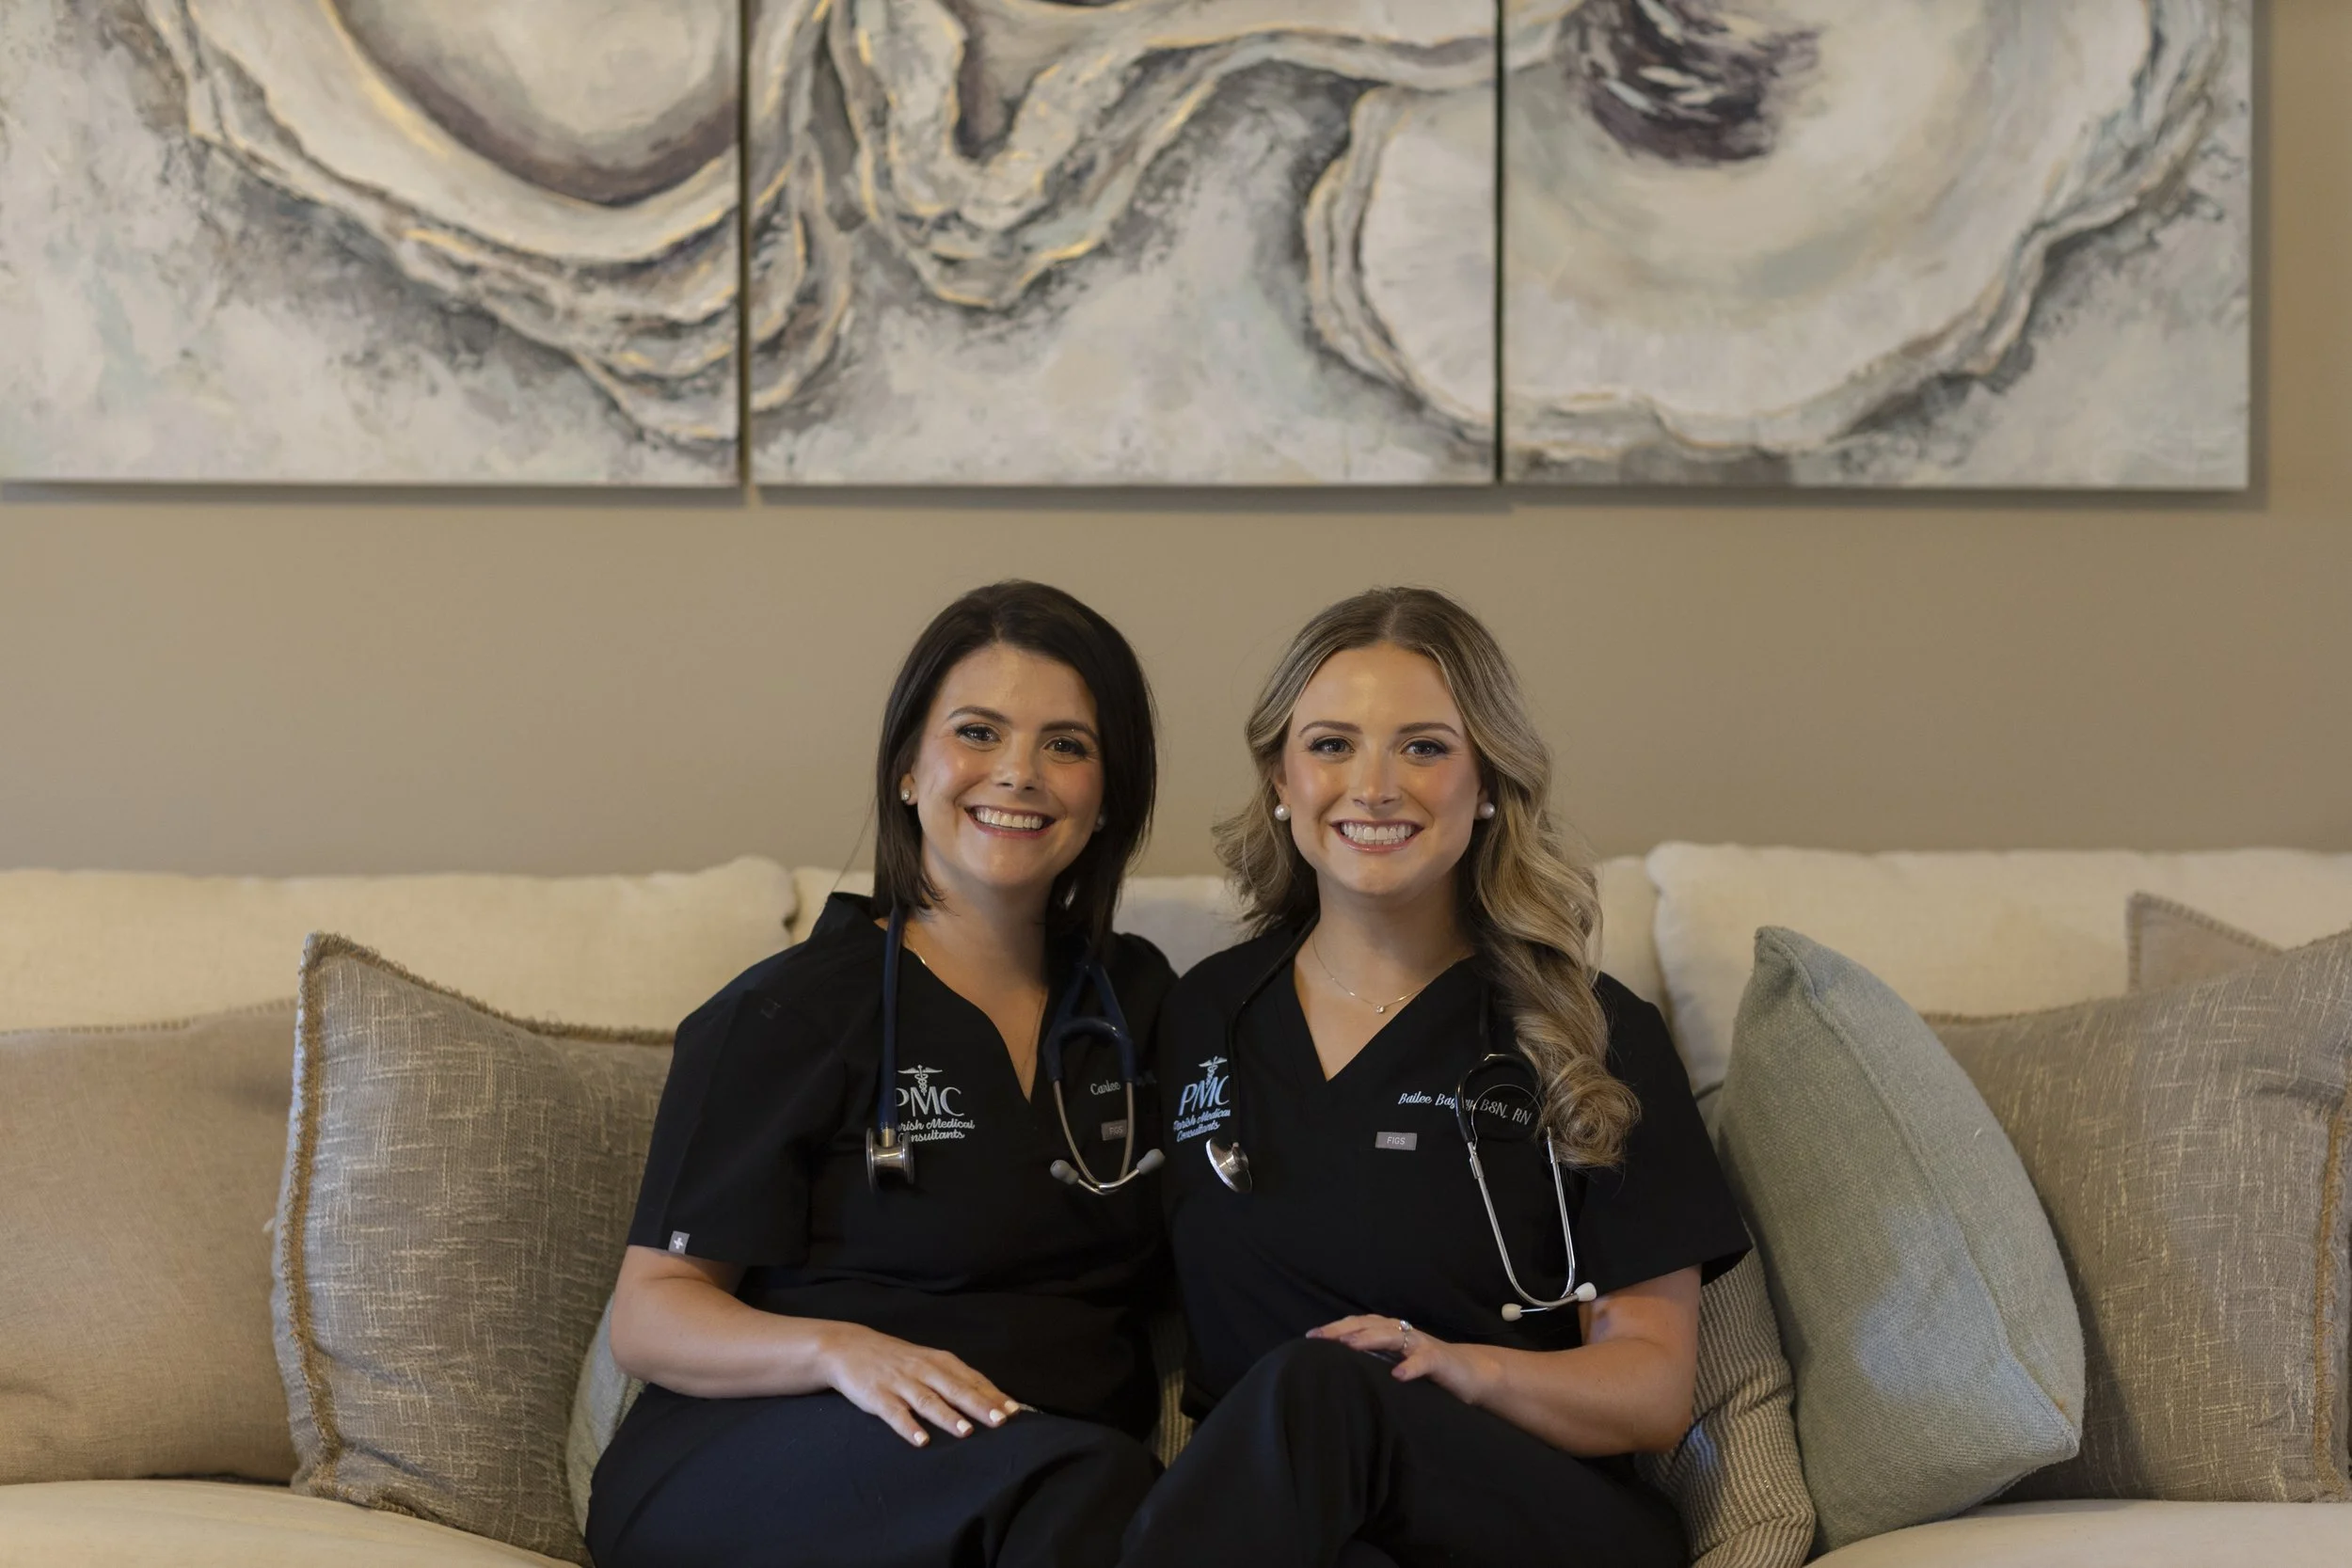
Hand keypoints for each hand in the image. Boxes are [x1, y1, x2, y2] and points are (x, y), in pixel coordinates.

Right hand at [813, 1323, 1022, 1446]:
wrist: (850, 1346)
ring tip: (967, 1431)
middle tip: (1001, 1420)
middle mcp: (924, 1370)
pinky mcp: (878, 1396)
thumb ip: (956, 1379)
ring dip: (948, 1416)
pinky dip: (908, 1426)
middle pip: (955, 1389)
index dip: (993, 1395)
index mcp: (939, 1362)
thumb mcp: (929, 1361)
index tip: (1015, 1411)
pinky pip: (895, 1413)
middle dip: (979, 1404)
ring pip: (928, 1400)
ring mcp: (901, 1383)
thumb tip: (992, 1399)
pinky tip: (921, 1440)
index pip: (972, 1379)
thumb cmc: (899, 1359)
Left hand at [1307, 1315, 1504, 1408]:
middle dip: (1342, 1330)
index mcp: (1390, 1332)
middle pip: (1368, 1324)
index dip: (1334, 1329)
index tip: (1309, 1337)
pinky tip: (1398, 1375)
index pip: (1357, 1325)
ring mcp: (1422, 1344)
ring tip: (1349, 1345)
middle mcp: (1404, 1332)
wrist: (1472, 1374)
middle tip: (1319, 1338)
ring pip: (1393, 1335)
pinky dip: (1411, 1366)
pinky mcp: (1440, 1360)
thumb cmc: (1427, 1371)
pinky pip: (1424, 1360)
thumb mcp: (1396, 1364)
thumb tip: (1337, 1371)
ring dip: (1369, 1339)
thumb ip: (1374, 1363)